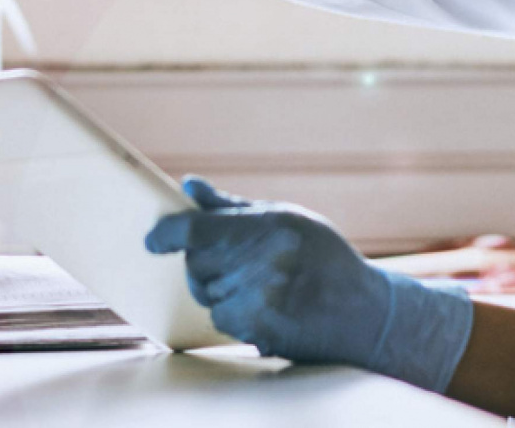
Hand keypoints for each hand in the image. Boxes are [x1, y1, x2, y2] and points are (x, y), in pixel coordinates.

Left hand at [145, 176, 473, 391]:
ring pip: (206, 293)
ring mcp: (257, 301)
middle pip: (197, 263)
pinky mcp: (256, 330)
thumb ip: (230, 206)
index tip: (152, 241)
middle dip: (206, 260)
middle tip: (238, 258)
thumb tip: (188, 184)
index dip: (167, 235)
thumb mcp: (285, 217)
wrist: (362, 312)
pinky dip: (232, 311)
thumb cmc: (323, 257)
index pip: (196, 231)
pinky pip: (221, 317)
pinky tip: (262, 303)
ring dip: (219, 287)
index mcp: (265, 229)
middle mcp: (258, 265)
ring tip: (258, 280)